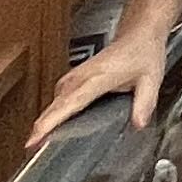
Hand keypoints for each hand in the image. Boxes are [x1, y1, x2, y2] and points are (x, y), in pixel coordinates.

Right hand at [31, 23, 168, 148]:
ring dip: (45, 119)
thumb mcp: (150, 79)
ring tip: (38, 141)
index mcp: (96, 78)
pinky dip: (53, 111)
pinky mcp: (76, 76)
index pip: (68, 104)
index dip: (49, 123)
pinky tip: (52, 123)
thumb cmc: (143, 51)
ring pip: (54, 101)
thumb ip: (144, 104)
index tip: (34, 138)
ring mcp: (76, 75)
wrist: (140, 31)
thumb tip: (138, 125)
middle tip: (31, 150)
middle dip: (41, 127)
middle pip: (54, 105)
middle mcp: (82, 76)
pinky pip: (59, 96)